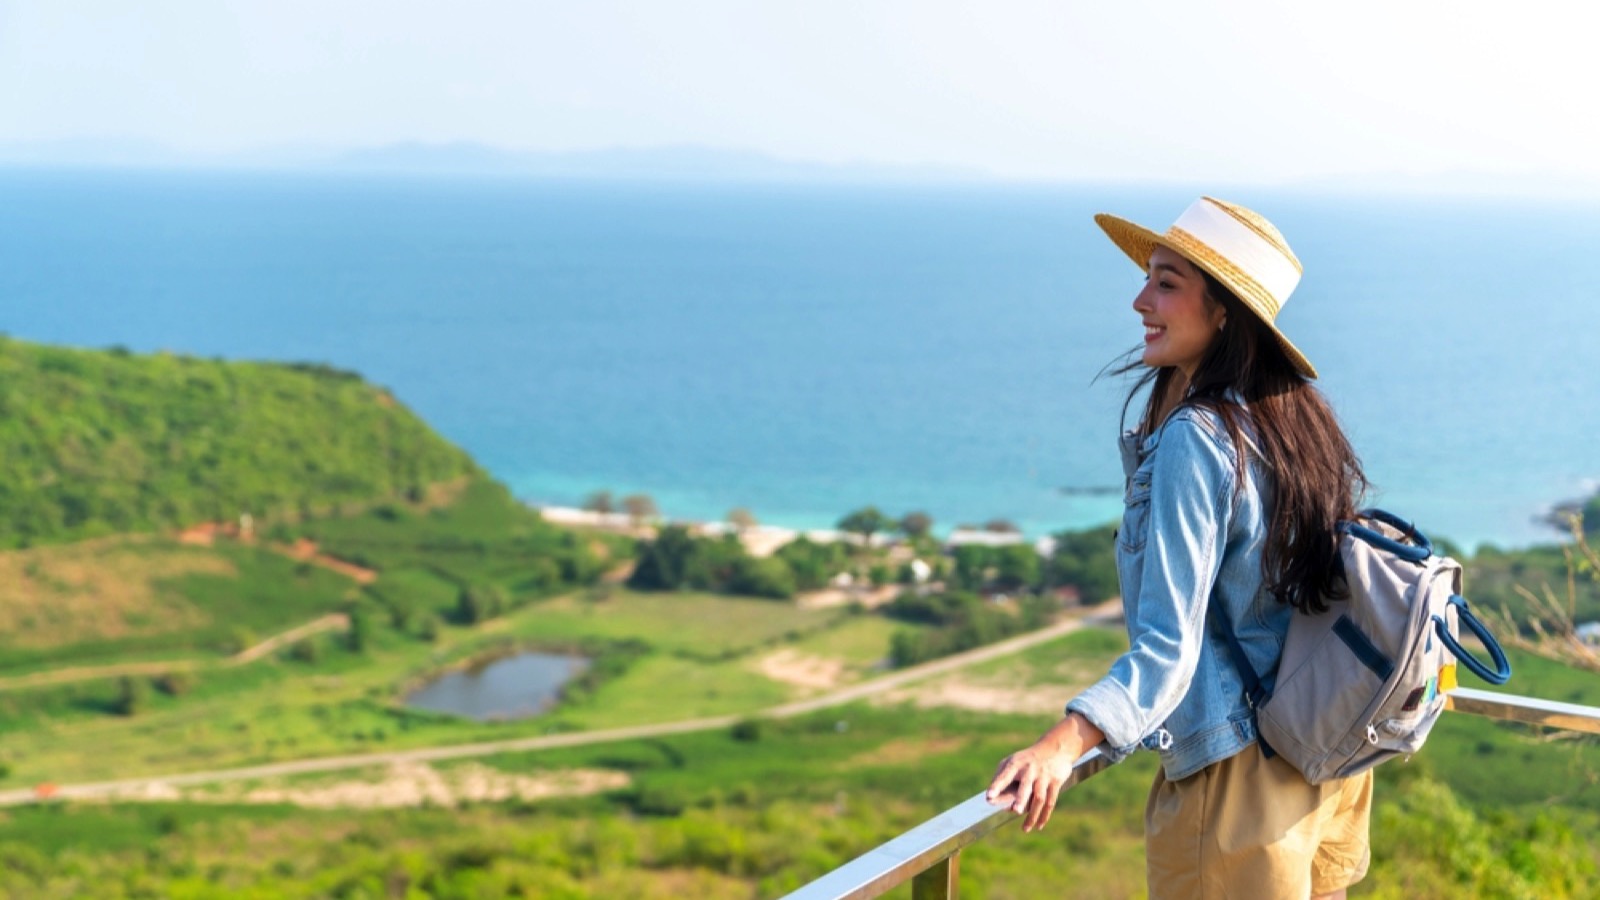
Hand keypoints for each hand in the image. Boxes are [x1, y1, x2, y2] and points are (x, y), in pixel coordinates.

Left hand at [985, 713, 1101, 832]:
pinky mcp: (1055, 782)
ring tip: (1024, 829)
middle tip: (1015, 810)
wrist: (1055, 748)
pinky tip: (1038, 825)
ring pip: (1039, 798)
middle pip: (1026, 786)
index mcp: (1016, 764)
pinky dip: (1044, 815)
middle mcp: (1030, 770)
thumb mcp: (1012, 761)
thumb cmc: (1027, 760)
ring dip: (1032, 814)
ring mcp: (1044, 776)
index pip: (1004, 775)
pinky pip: (1050, 802)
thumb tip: (993, 800)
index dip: (997, 786)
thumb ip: (1001, 778)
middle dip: (1021, 799)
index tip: (988, 797)